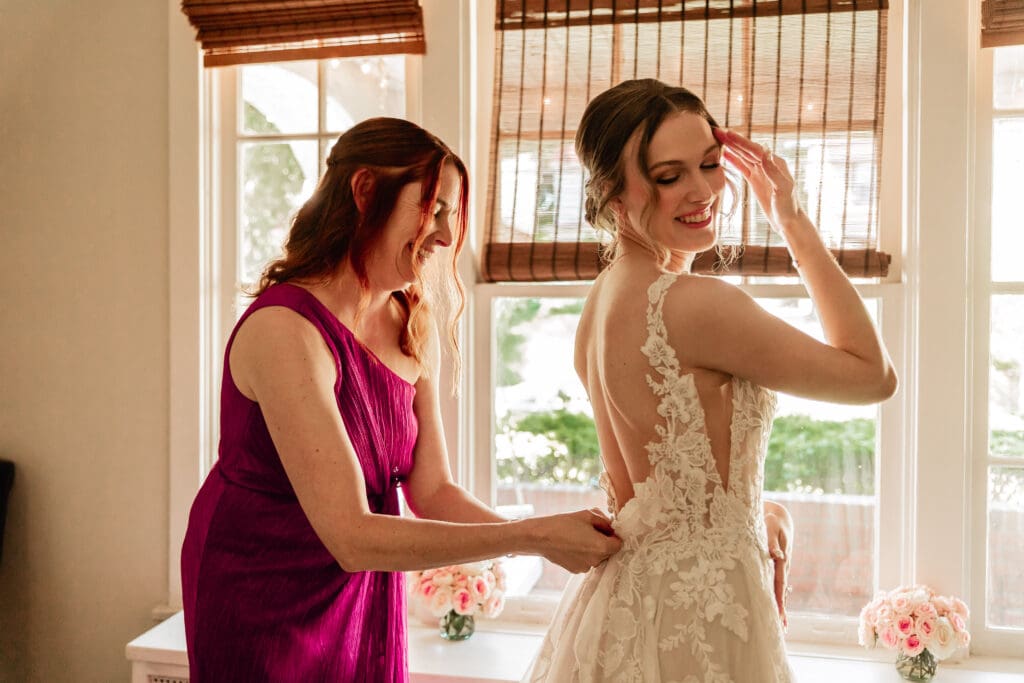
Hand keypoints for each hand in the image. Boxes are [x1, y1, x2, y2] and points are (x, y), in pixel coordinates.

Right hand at [533, 508, 621, 573]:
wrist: (541, 537)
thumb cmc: (564, 524)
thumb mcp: (588, 515)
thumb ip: (605, 521)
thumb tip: (611, 527)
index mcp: (602, 547)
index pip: (619, 544)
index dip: (614, 535)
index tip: (606, 529)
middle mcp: (596, 561)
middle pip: (608, 551)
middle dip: (603, 541)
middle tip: (590, 531)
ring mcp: (586, 568)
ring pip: (597, 557)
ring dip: (593, 548)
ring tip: (578, 537)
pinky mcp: (576, 570)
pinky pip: (586, 561)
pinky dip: (583, 554)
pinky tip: (572, 545)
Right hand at [714, 127, 803, 233]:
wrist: (788, 221)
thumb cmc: (789, 206)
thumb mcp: (783, 189)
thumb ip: (773, 172)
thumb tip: (764, 153)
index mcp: (775, 163)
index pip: (755, 149)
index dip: (741, 142)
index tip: (728, 134)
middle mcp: (768, 164)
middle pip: (747, 149)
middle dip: (733, 140)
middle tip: (717, 131)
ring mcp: (760, 172)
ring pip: (743, 156)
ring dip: (731, 147)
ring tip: (717, 138)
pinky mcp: (755, 180)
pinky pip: (742, 166)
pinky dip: (733, 159)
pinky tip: (724, 154)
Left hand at [763, 501, 793, 629]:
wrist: (779, 516)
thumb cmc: (771, 520)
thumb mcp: (771, 528)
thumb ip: (772, 542)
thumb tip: (777, 555)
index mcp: (782, 561)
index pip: (779, 585)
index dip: (779, 601)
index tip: (779, 617)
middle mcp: (783, 567)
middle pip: (781, 592)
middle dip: (781, 610)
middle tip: (782, 629)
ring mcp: (781, 567)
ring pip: (779, 590)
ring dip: (779, 606)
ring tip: (780, 625)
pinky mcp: (777, 566)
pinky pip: (776, 584)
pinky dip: (776, 596)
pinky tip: (774, 607)